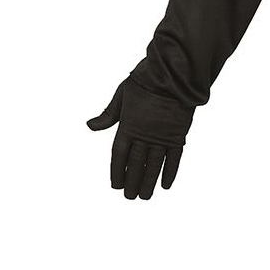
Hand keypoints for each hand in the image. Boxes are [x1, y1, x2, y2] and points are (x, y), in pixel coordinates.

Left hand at [87, 76, 193, 199]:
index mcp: (128, 126)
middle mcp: (145, 135)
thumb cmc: (145, 80)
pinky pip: (175, 158)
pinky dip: (171, 172)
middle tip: (130, 197)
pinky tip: (166, 185)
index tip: (115, 185)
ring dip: (149, 182)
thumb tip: (90, 127)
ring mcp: (163, 136)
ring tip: (145, 197)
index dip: (117, 172)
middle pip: (137, 164)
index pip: (119, 156)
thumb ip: (108, 114)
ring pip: (154, 165)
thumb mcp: (121, 94)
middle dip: (133, 182)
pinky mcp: (179, 134)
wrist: (173, 72)